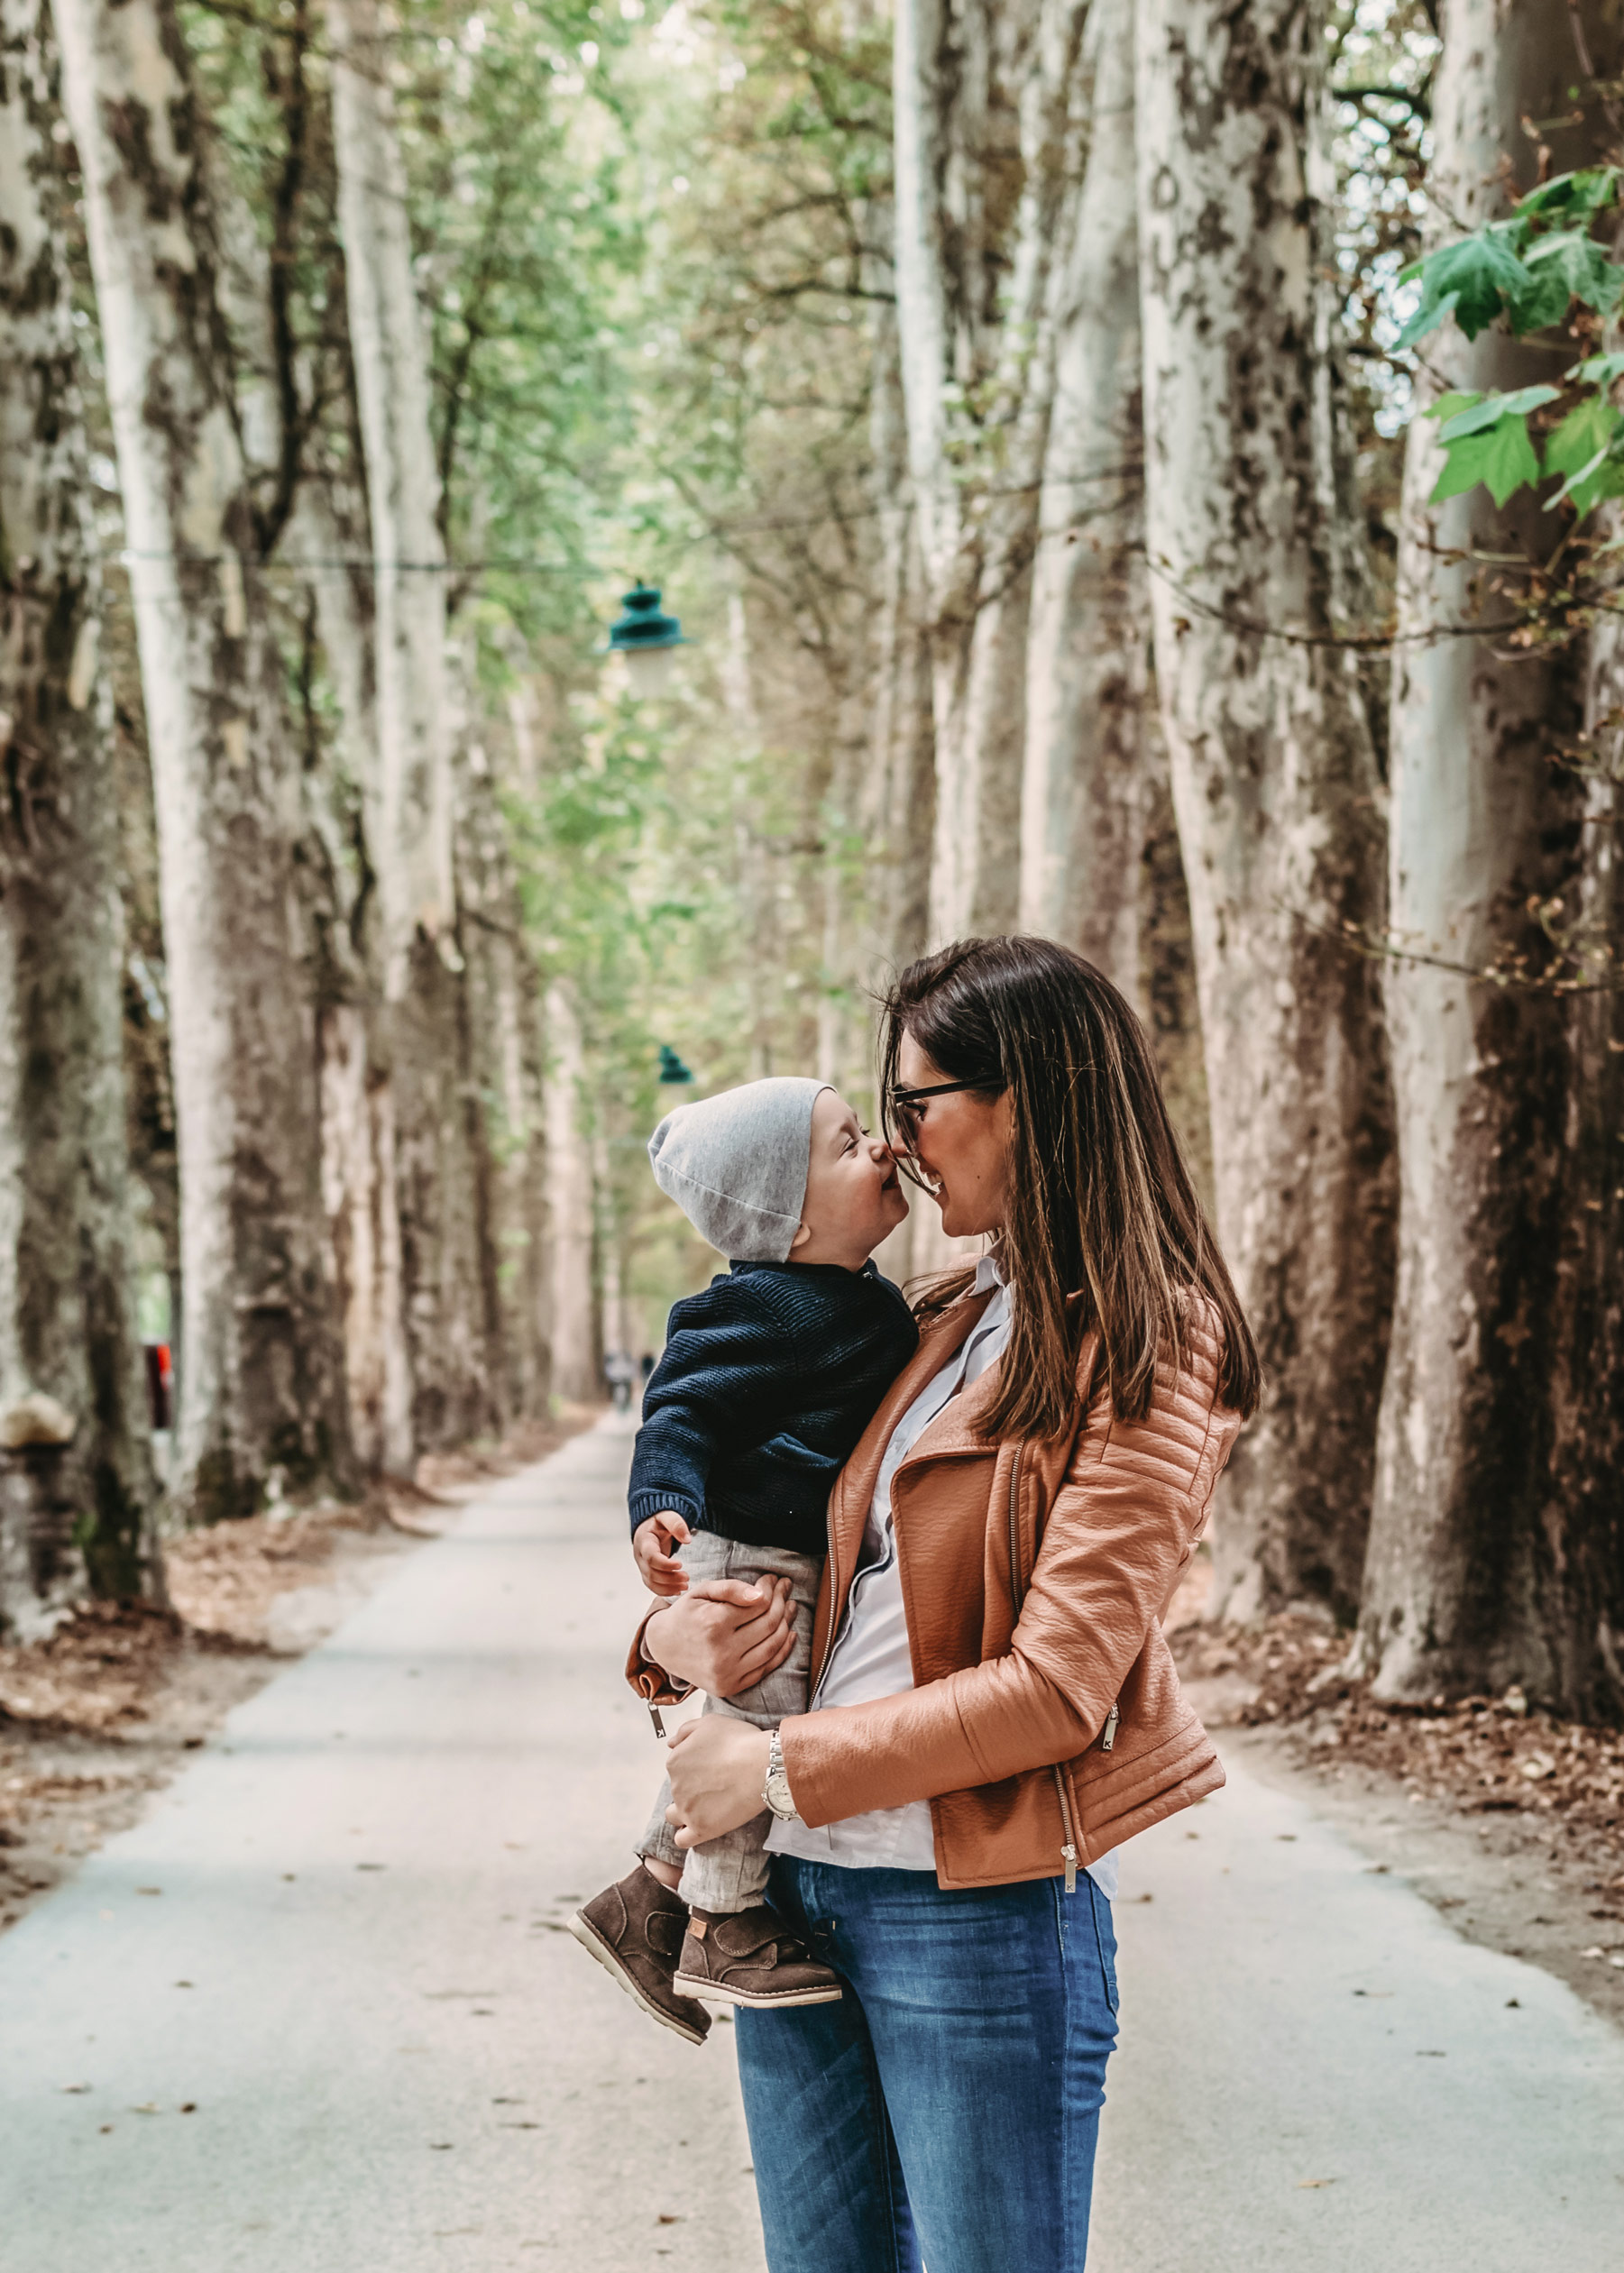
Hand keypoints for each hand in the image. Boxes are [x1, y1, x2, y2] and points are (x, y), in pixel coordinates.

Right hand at [633, 1511, 690, 1596]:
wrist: (650, 1526)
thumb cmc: (659, 1521)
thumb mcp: (667, 1516)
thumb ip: (676, 1524)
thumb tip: (687, 1539)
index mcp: (644, 1541)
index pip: (651, 1557)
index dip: (665, 1564)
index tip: (680, 1564)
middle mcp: (640, 1555)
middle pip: (651, 1572)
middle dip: (669, 1578)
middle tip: (687, 1577)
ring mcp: (642, 1566)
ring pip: (651, 1582)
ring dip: (668, 1587)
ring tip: (685, 1585)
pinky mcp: (646, 1572)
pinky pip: (652, 1586)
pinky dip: (664, 1591)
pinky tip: (677, 1590)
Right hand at [643, 1575, 794, 1696]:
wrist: (664, 1647)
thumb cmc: (686, 1614)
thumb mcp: (702, 1592)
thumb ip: (730, 1588)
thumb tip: (760, 1594)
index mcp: (713, 1624)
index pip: (758, 1604)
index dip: (770, 1588)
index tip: (773, 1578)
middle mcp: (721, 1652)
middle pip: (768, 1624)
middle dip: (782, 1601)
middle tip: (786, 1588)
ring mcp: (727, 1673)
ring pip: (772, 1646)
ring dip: (787, 1623)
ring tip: (790, 1607)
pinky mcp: (731, 1687)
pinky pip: (766, 1667)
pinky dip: (783, 1650)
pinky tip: (789, 1633)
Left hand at [665, 1717, 773, 1847]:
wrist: (762, 1765)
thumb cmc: (740, 1741)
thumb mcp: (710, 1722)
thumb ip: (685, 1731)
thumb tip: (670, 1743)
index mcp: (675, 1761)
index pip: (676, 1769)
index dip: (693, 1769)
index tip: (711, 1769)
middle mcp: (676, 1786)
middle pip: (677, 1791)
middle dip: (692, 1789)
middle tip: (715, 1785)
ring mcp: (687, 1809)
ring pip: (675, 1816)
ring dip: (685, 1813)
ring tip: (706, 1808)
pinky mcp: (701, 1828)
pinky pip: (683, 1839)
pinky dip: (687, 1836)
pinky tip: (699, 1828)